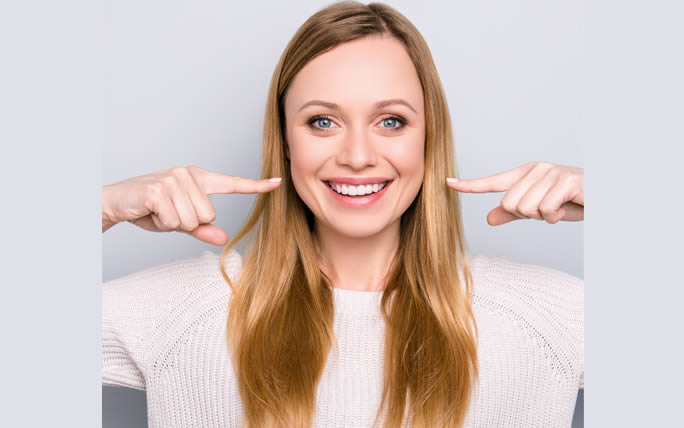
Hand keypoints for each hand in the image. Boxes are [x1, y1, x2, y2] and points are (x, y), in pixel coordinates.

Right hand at [102, 166, 281, 244]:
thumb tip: (224, 238)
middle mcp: (188, 174)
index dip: (256, 186)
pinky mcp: (160, 189)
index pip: (232, 184)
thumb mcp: (180, 222)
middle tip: (168, 213)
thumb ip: (202, 229)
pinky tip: (151, 211)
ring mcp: (174, 179)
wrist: (115, 202)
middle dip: (188, 222)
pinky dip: (162, 222)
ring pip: (193, 219)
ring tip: (159, 211)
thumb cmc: (149, 210)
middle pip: (210, 215)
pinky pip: (176, 220)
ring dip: (174, 223)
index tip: (278, 183)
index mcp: (198, 179)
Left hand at [446, 161, 582, 225]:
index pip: (492, 182)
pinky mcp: (564, 181)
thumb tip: (488, 218)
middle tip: (549, 209)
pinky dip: (557, 216)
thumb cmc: (572, 201)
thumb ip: (514, 214)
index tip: (447, 182)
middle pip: (509, 204)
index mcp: (525, 175)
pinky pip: (545, 210)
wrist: (604, 197)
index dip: (470, 184)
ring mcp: (549, 173)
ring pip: (526, 208)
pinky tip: (569, 206)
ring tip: (560, 207)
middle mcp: (535, 170)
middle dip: (528, 215)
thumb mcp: (540, 210)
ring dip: (544, 216)